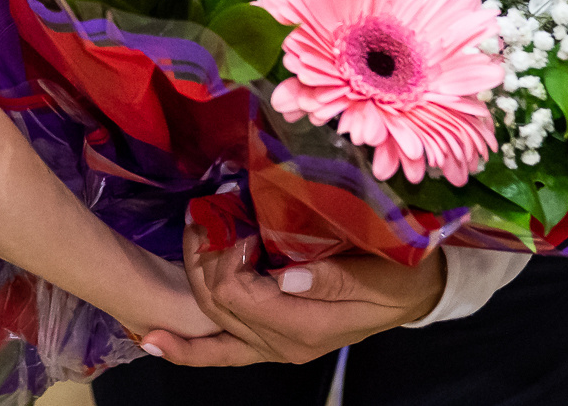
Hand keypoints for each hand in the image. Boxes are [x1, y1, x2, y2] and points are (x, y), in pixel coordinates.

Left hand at [137, 225, 445, 366]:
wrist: (414, 294)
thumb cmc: (399, 276)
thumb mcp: (379, 274)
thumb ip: (334, 279)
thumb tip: (285, 279)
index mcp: (305, 327)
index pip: (240, 297)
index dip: (226, 258)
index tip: (236, 221)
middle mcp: (281, 345)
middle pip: (216, 307)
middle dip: (202, 261)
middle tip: (204, 216)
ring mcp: (272, 347)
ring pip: (210, 323)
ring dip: (191, 280)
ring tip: (190, 235)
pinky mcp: (268, 340)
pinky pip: (220, 351)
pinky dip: (187, 348)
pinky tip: (152, 339)